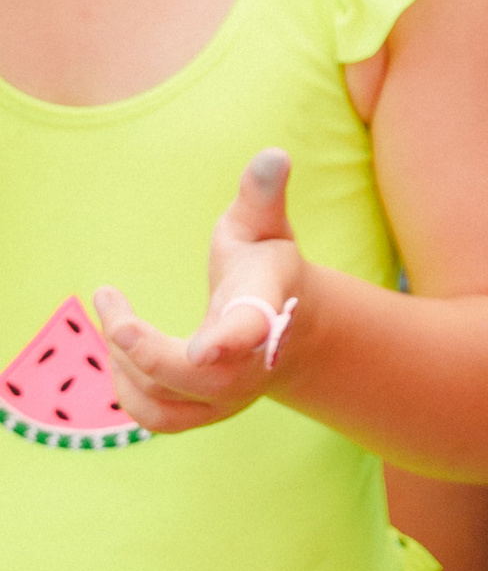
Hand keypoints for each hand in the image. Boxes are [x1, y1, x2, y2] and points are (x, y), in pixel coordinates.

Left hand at [94, 150, 304, 433]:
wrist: (290, 325)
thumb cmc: (266, 265)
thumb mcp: (264, 225)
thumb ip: (261, 195)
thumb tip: (273, 153)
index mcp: (264, 312)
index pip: (249, 330)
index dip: (227, 340)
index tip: (204, 346)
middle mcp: (250, 364)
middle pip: (195, 377)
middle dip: (145, 350)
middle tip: (113, 308)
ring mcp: (229, 396)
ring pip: (164, 398)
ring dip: (125, 359)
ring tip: (115, 315)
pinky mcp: (206, 413)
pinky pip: (155, 416)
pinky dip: (127, 388)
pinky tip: (121, 350)